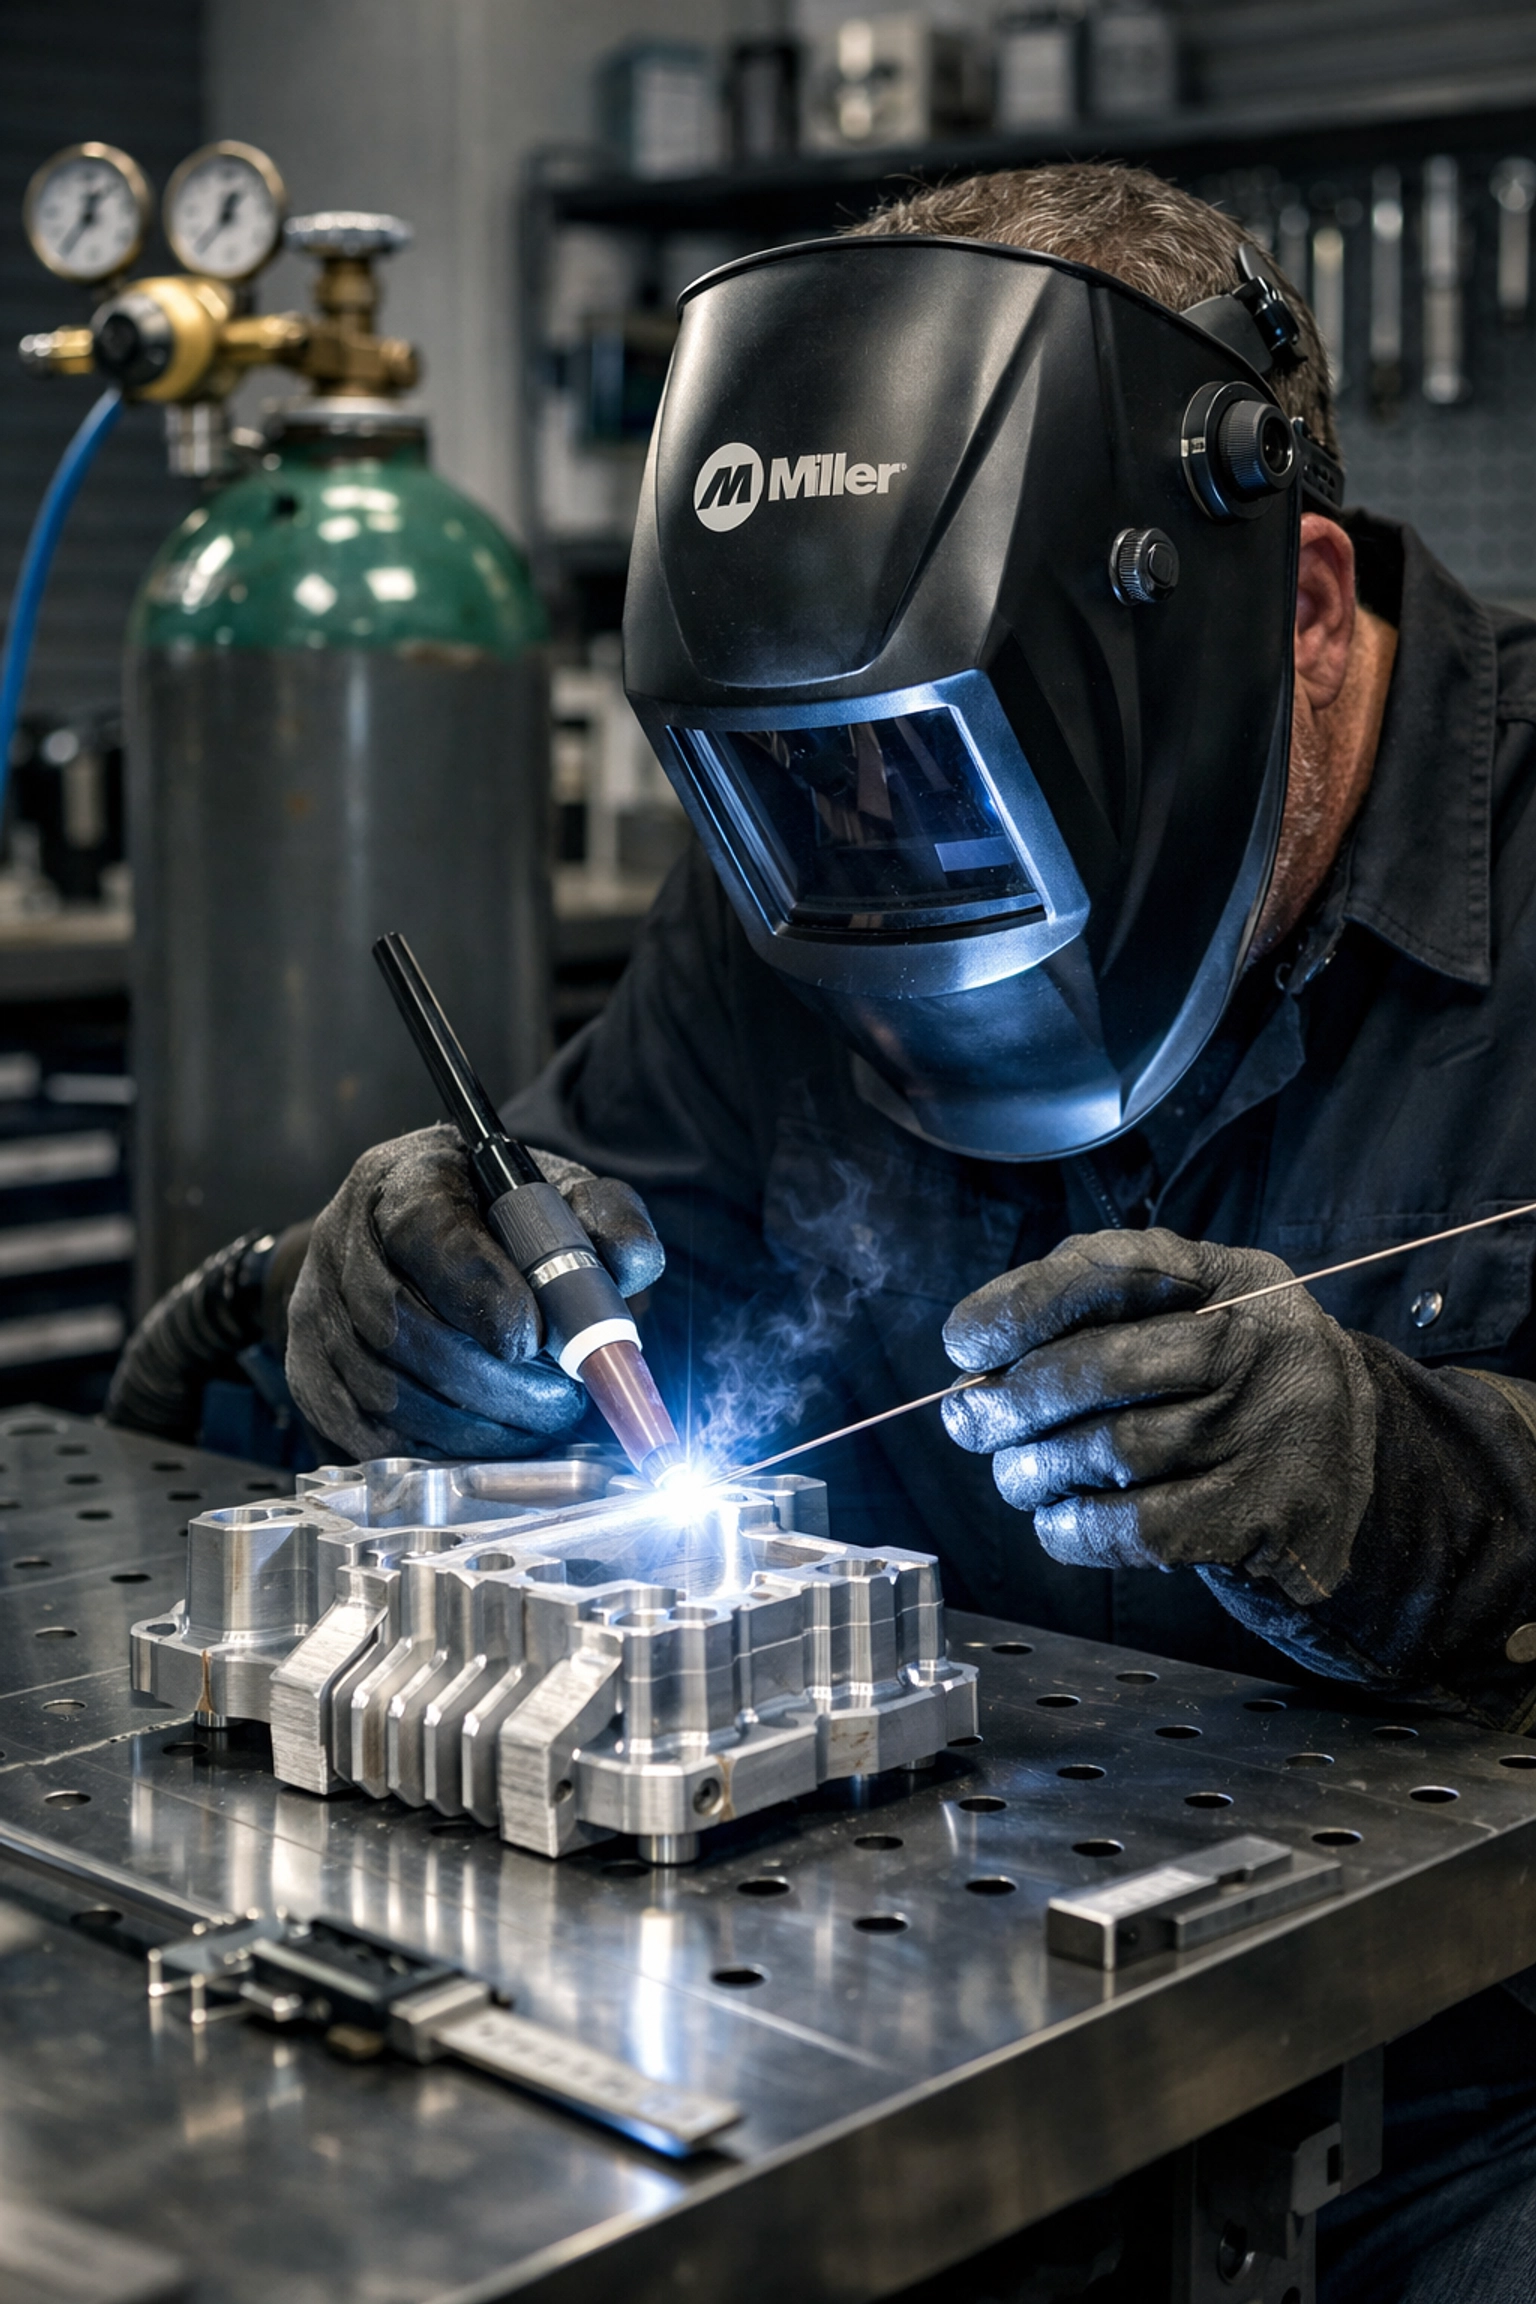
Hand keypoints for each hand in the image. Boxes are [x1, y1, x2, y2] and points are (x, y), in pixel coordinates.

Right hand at [285, 1125, 663, 1461]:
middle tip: (560, 1405)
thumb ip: (604, 1222)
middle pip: (399, 1324)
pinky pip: (366, 1436)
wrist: (415, 1251)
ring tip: (537, 1425)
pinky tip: (489, 1445)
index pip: (425, 1231)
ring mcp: (316, 1311)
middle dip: (491, 1382)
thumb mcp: (559, 1202)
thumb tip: (629, 1264)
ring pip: (385, 1391)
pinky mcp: (310, 1374)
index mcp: (403, 1181)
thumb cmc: (498, 1225)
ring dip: (472, 1427)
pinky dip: (436, 1453)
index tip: (538, 1339)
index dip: (482, 1292)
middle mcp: (343, 1240)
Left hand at [940, 1229, 1376, 1598]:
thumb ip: (1088, 1298)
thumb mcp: (1184, 1298)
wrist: (1349, 1449)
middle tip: (968, 1422)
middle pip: (1100, 1370)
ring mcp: (1262, 1432)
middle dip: (1010, 1401)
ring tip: (1017, 1473)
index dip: (1018, 1308)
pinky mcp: (1261, 1514)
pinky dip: (1075, 1527)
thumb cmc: (1228, 1368)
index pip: (1107, 1271)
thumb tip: (976, 1355)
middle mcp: (1253, 1346)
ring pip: (1111, 1454)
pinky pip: (1139, 1528)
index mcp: (1223, 1277)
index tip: (964, 1344)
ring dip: (1035, 1470)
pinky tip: (1059, 1517)